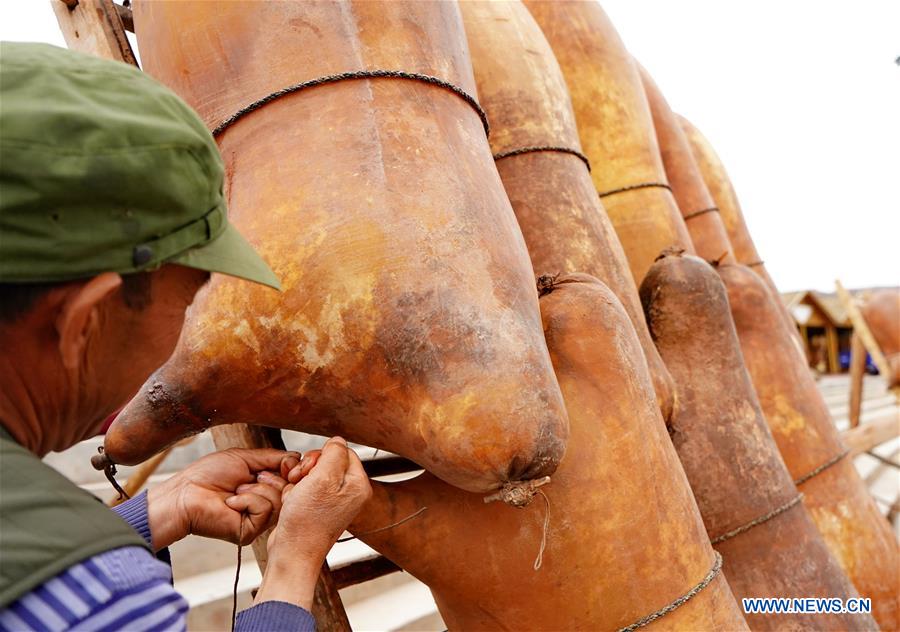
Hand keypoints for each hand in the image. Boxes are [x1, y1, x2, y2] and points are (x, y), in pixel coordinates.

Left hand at [147, 448, 300, 549]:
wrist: (185, 493)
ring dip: (257, 489)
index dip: (293, 468)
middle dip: (272, 477)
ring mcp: (259, 520)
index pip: (293, 477)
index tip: (286, 464)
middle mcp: (265, 504)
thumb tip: (297, 458)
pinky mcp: (251, 532)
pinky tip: (232, 502)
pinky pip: (265, 510)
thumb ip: (274, 457)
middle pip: (291, 489)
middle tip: (252, 476)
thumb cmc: (207, 474)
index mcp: (264, 486)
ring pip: (279, 499)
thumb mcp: (245, 458)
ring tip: (237, 489)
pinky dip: (248, 500)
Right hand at [254, 437, 371, 609]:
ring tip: (295, 495)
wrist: (292, 553)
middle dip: (308, 468)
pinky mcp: (317, 510)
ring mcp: (333, 502)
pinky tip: (291, 504)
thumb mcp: (323, 478)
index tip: (310, 468)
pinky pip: (303, 489)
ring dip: (298, 482)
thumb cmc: (307, 521)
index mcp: (358, 484)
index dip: (321, 455)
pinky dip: (294, 494)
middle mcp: (349, 493)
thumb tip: (337, 440)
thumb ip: (334, 453)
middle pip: (327, 461)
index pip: (342, 451)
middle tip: (299, 479)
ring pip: (311, 475)